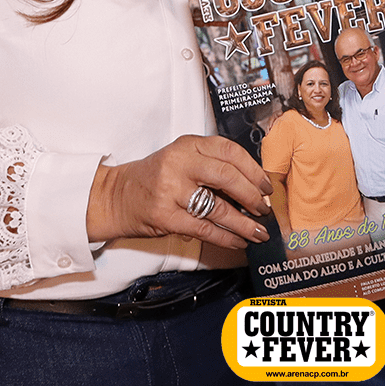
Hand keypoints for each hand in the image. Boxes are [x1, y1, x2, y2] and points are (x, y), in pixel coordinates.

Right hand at [89, 134, 272, 249]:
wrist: (118, 195)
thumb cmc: (156, 177)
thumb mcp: (183, 158)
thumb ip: (212, 164)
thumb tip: (252, 185)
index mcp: (189, 144)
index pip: (229, 151)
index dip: (253, 169)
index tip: (266, 184)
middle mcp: (180, 163)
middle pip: (227, 177)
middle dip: (252, 196)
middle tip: (265, 208)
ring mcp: (171, 190)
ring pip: (218, 208)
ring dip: (244, 223)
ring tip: (258, 231)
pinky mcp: (166, 217)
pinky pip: (204, 229)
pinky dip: (226, 237)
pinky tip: (238, 241)